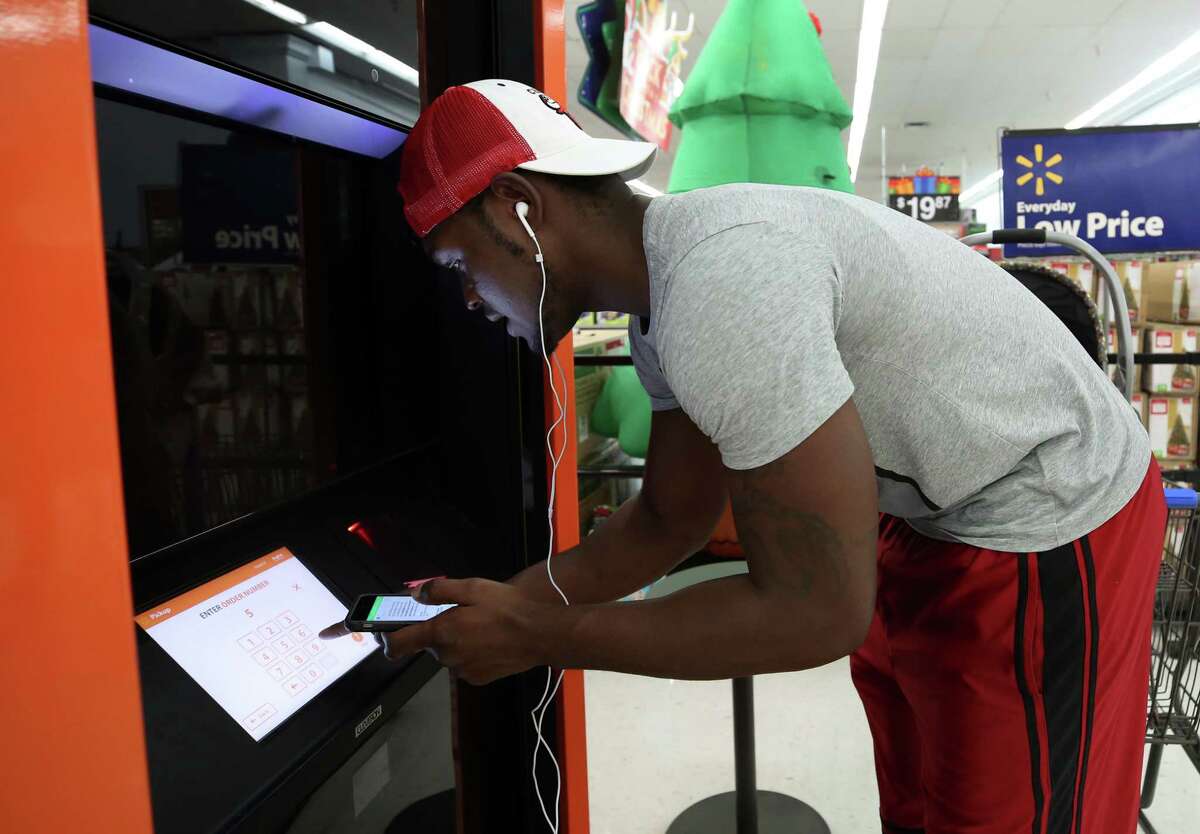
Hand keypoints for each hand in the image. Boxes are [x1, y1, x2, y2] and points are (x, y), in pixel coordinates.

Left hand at [320, 578, 558, 685]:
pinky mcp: (477, 678)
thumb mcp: (472, 587)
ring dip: (455, 641)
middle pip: (427, 644)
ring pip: (447, 653)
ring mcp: (462, 669)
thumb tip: (418, 593)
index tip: (379, 632)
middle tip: (459, 614)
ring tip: (480, 626)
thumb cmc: (508, 609)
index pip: (396, 644)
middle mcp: (447, 655)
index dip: (385, 637)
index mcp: (441, 632)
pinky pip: (464, 664)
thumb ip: (439, 590)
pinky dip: (471, 653)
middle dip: (436, 631)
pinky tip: (489, 640)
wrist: (540, 634)